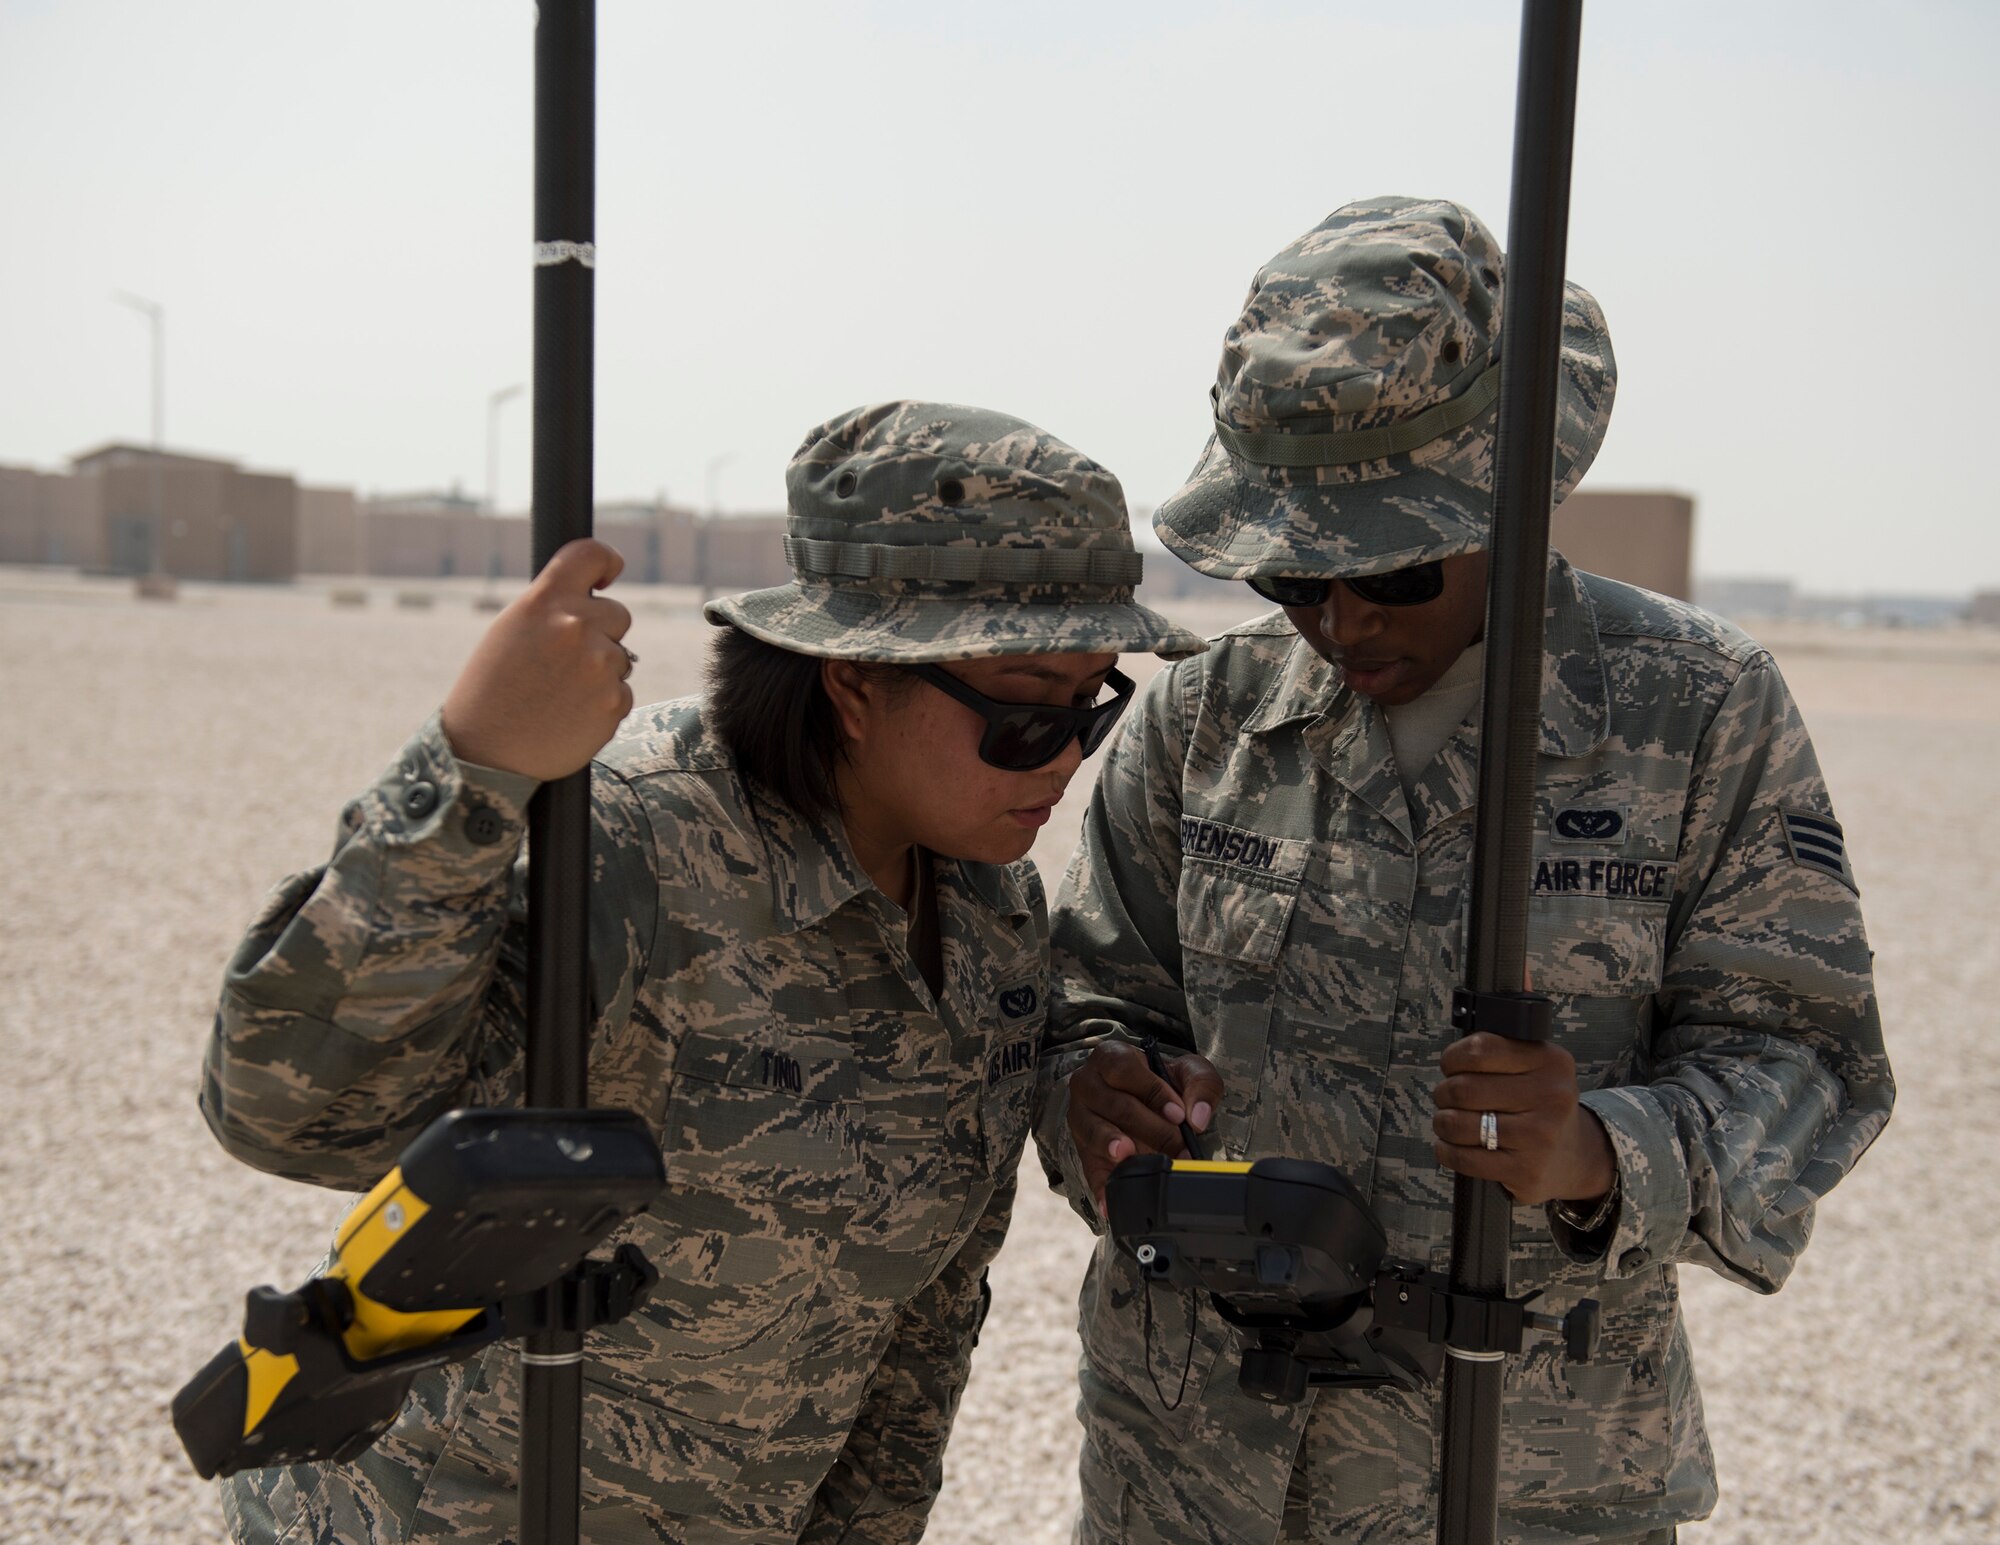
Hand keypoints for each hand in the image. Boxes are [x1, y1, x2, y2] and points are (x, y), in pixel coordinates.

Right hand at [440, 539, 634, 781]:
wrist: (484, 752)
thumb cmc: (491, 691)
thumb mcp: (510, 631)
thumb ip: (551, 609)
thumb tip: (591, 598)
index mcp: (544, 602)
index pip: (591, 554)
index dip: (606, 561)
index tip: (608, 574)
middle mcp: (576, 626)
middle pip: (617, 615)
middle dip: (601, 634)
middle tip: (563, 664)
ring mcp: (600, 664)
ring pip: (622, 657)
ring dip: (601, 672)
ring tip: (559, 695)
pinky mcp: (614, 701)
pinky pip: (622, 692)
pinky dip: (603, 704)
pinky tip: (570, 716)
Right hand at [1066, 1041, 1223, 1215]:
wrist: (1144, 1098)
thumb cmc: (1164, 1082)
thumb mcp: (1188, 1072)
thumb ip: (1201, 1085)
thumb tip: (1198, 1117)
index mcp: (1109, 1057)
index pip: (1124, 1069)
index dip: (1152, 1091)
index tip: (1178, 1114)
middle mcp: (1087, 1084)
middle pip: (1115, 1104)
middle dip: (1149, 1127)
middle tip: (1178, 1145)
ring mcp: (1081, 1118)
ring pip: (1094, 1132)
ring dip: (1113, 1146)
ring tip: (1127, 1155)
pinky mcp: (1083, 1149)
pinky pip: (1089, 1169)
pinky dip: (1100, 1187)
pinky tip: (1109, 1204)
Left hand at [1431, 1032, 1614, 1206]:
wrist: (1575, 1155)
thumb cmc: (1538, 1105)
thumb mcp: (1535, 1067)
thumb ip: (1499, 1054)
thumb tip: (1452, 1060)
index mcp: (1550, 1062)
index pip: (1480, 1049)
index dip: (1453, 1059)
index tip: (1452, 1068)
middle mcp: (1550, 1097)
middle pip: (1463, 1089)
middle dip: (1444, 1094)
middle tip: (1447, 1099)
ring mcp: (1539, 1136)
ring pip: (1457, 1124)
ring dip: (1442, 1123)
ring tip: (1449, 1123)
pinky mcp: (1525, 1170)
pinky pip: (1463, 1158)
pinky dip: (1446, 1151)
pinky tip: (1449, 1146)